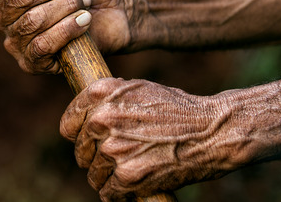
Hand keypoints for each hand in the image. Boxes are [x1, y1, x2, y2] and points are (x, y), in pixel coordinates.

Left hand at [60, 78, 237, 200]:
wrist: (211, 132)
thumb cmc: (178, 109)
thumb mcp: (139, 88)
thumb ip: (109, 98)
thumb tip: (88, 113)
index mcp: (101, 94)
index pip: (68, 124)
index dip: (78, 134)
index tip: (88, 140)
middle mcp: (102, 120)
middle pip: (81, 151)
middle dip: (96, 156)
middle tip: (120, 155)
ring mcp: (113, 150)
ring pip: (94, 174)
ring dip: (109, 176)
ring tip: (132, 167)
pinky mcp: (127, 176)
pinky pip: (108, 193)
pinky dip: (120, 193)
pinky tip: (136, 182)